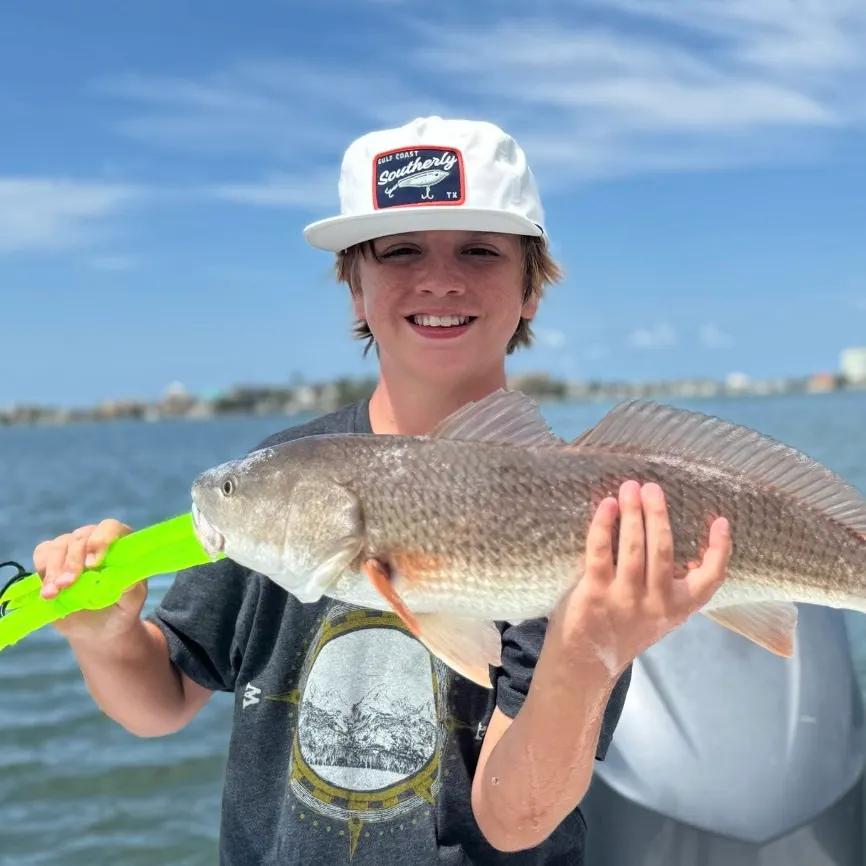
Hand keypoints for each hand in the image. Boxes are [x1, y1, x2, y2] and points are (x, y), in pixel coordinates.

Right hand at [32, 518, 145, 644]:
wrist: (98, 627)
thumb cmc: (120, 607)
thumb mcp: (132, 600)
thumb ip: (131, 587)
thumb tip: (123, 580)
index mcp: (120, 543)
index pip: (110, 528)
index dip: (100, 541)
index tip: (93, 564)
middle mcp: (94, 539)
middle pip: (80, 537)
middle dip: (73, 561)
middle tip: (69, 583)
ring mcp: (72, 547)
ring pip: (59, 546)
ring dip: (54, 569)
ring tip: (54, 593)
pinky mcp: (51, 559)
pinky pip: (42, 553)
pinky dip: (42, 572)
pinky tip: (47, 592)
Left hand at [552, 480, 730, 676]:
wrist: (583, 667)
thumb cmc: (618, 631)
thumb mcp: (653, 614)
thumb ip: (660, 583)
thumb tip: (656, 529)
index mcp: (676, 608)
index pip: (710, 580)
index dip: (719, 550)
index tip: (721, 521)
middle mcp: (656, 605)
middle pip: (663, 550)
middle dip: (658, 514)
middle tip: (652, 487)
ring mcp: (625, 600)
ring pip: (634, 548)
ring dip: (632, 513)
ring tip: (630, 488)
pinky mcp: (595, 594)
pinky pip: (600, 552)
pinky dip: (603, 525)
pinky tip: (605, 506)